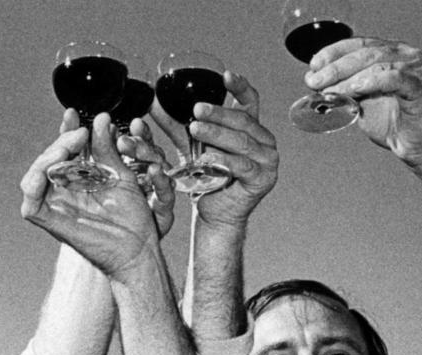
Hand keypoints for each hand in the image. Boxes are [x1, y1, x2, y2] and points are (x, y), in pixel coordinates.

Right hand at [21, 112, 170, 280]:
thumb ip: (108, 149)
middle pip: (49, 159)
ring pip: (35, 176)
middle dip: (62, 141)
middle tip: (82, 134)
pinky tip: (46, 170)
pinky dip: (33, 185)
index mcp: (79, 179)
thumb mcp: (122, 175)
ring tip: (69, 147)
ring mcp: (57, 207)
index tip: (73, 114)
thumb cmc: (134, 218)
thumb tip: (100, 119)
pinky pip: (31, 204)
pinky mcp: (52, 223)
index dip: (65, 131)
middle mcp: (65, 191)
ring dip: (48, 157)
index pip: (64, 150)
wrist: (140, 248)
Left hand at [150, 71, 278, 228]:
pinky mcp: (263, 179)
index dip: (239, 87)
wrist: (214, 213)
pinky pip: (243, 165)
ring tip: (195, 129)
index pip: (250, 101)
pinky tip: (207, 158)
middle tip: (197, 109)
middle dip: (218, 113)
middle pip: (242, 120)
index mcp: (251, 128)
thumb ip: (176, 124)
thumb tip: (153, 101)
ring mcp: (267, 160)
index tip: (226, 75)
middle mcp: (263, 141)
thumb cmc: (207, 179)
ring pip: (241, 141)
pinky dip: (224, 160)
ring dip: (217, 134)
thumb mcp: (190, 146)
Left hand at [305, 37, 421, 165]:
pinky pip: (394, 79)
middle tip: (314, 81)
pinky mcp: (420, 86)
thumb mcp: (358, 100)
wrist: (412, 145)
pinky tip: (354, 91)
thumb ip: (342, 87)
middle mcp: (404, 55)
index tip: (313, 65)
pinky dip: (371, 82)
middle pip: (364, 53)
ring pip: (376, 65)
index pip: (358, 45)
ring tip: (330, 91)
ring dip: (348, 79)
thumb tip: (315, 80)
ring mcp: (415, 69)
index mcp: (389, 52)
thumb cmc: (389, 121)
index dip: (333, 53)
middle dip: (335, 68)